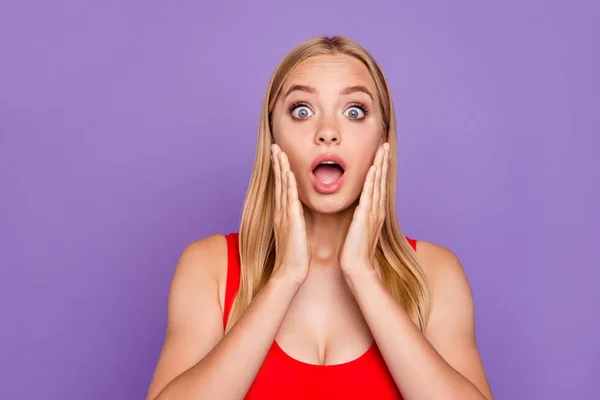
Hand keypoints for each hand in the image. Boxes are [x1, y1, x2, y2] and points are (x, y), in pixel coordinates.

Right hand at [270, 144, 310, 286]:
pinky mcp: (291, 221)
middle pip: (278, 182)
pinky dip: (288, 184)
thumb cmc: (295, 255)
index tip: (278, 156)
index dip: (279, 170)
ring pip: (282, 186)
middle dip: (277, 163)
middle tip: (275, 146)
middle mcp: (281, 211)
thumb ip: (295, 221)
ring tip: (278, 151)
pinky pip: (289, 199)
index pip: (281, 187)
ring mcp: (284, 215)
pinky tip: (288, 172)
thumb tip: (297, 214)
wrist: (290, 272)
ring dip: (280, 168)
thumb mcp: (295, 233)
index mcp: (283, 214)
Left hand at [339, 143, 390, 276]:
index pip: (378, 185)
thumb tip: (358, 208)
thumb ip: (360, 216)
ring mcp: (373, 212)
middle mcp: (377, 209)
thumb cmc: (355, 249)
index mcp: (374, 211)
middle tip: (385, 144)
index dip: (380, 168)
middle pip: (382, 180)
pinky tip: (374, 168)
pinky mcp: (366, 217)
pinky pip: (370, 194)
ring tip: (383, 149)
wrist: (357, 266)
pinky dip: (373, 180)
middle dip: (384, 161)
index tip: (381, 153)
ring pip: (378, 184)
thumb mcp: (358, 228)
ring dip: (381, 165)